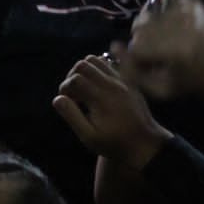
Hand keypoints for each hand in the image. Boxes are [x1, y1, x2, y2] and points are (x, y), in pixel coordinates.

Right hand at [52, 55, 171, 170]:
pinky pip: (109, 63)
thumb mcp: (89, 137)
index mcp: (101, 99)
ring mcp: (122, 80)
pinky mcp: (128, 80)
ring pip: (95, 60)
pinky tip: (96, 85)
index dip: (64, 88)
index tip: (66, 101)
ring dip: (84, 71)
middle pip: (83, 65)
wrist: (145, 144)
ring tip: (83, 89)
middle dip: (71, 76)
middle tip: (73, 94)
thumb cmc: (115, 144)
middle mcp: (112, 85)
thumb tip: (58, 98)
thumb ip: (72, 116)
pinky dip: (97, 68)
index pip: (75, 79)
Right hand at [116, 0, 203, 102]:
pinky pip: (165, 2)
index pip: (137, 45)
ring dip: (152, 26)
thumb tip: (113, 46)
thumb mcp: (159, 89)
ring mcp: (191, 12)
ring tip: (164, 40)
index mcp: (176, 51)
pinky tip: (173, 29)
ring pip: (151, 13)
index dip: (136, 56)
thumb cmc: (189, 85)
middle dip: (142, 39)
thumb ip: (131, 71)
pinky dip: (164, 14)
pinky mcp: (195, 3)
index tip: (146, 64)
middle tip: (154, 52)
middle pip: (142, 25)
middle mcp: (183, 27)